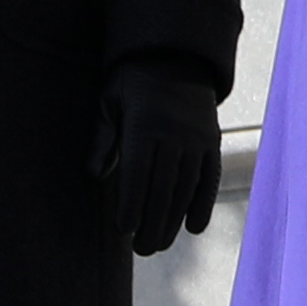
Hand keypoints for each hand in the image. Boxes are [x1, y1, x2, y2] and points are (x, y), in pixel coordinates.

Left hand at [90, 64, 225, 255]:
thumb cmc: (133, 82)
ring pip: (186, 186)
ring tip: (160, 245)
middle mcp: (174, 133)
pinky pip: (209, 177)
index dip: (132, 203)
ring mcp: (196, 138)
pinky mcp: (211, 141)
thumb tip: (95, 174)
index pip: (138, 172)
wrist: (177, 55)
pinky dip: (204, 203)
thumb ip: (103, 137)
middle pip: (163, 186)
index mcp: (144, 123)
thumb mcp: (111, 100)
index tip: (124, 229)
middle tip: (141, 250)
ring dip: (174, 220)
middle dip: (152, 221)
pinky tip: (195, 228)